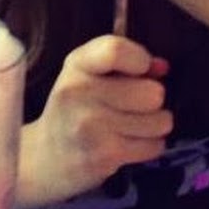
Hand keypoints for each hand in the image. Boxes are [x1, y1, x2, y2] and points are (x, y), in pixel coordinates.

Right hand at [21, 36, 171, 205]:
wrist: (45, 158)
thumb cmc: (76, 108)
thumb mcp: (89, 75)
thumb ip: (126, 63)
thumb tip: (163, 67)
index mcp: (77, 64)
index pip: (116, 50)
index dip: (140, 59)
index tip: (141, 70)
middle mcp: (79, 92)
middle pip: (152, 92)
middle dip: (153, 101)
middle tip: (136, 106)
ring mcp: (91, 125)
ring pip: (159, 121)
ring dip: (155, 125)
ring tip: (133, 126)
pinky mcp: (104, 155)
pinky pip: (155, 145)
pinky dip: (150, 146)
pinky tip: (129, 144)